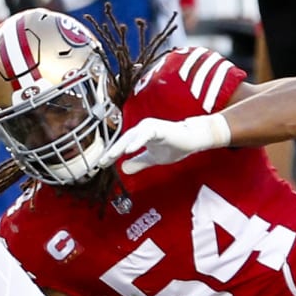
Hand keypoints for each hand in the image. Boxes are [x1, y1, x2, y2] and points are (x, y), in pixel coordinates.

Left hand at [102, 115, 226, 173]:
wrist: (194, 140)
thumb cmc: (175, 145)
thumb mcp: (153, 158)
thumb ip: (139, 162)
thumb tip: (123, 169)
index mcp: (140, 134)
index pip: (122, 144)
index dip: (112, 154)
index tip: (101, 165)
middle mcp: (142, 128)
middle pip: (123, 140)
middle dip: (112, 151)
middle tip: (101, 162)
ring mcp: (150, 127)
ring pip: (131, 136)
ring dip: (120, 146)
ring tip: (111, 157)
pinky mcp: (159, 129)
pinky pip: (145, 134)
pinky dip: (137, 141)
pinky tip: (129, 150)